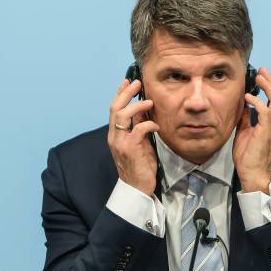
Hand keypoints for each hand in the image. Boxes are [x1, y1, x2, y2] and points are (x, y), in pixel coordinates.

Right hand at [107, 79, 159, 195]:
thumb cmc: (140, 165)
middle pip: (115, 108)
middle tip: (137, 83)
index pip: (114, 109)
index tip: (128, 82)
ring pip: (122, 116)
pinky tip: (156, 126)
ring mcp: (120, 143)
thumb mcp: (140, 143)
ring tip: (149, 102)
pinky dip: (148, 124)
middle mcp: (114, 137)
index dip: (120, 94)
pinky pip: (138, 131)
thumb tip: (143, 111)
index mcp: (115, 135)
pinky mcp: (130, 150)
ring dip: (136, 106)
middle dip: (126, 93)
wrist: (137, 188)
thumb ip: (138, 127)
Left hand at [233, 67, 270, 193]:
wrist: (252, 174)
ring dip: (268, 87)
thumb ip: (247, 118)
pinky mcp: (266, 133)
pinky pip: (265, 113)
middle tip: (262, 71)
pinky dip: (257, 102)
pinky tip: (248, 97)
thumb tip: (243, 105)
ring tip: (258, 77)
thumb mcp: (245, 132)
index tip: (261, 76)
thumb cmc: (249, 156)